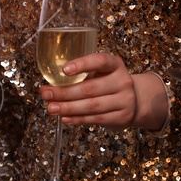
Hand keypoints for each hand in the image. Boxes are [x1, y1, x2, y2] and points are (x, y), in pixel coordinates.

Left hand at [41, 53, 166, 130]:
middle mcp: (122, 81)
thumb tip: (51, 84)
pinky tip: (65, 118)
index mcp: (115, 64)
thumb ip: (83, 74)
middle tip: (45, 93)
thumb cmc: (108, 83)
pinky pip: (96, 119)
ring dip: (68, 108)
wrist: (135, 100)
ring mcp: (124, 100)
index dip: (82, 64)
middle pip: (90, 88)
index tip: (63, 70)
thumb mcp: (101, 72)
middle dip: (64, 92)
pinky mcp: (121, 117)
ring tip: (51, 108)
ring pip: (92, 106)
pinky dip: (78, 119)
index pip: (100, 61)